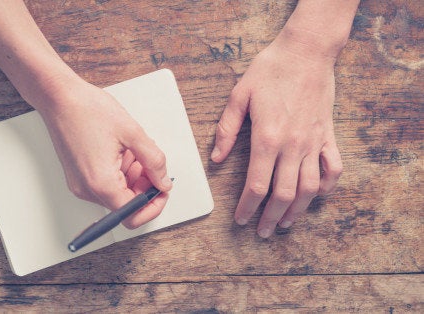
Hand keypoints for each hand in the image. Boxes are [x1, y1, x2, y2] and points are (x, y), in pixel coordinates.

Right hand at [36, 76, 172, 228]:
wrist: (59, 98)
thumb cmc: (87, 110)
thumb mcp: (133, 133)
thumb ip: (154, 161)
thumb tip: (163, 181)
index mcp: (101, 183)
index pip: (133, 214)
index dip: (153, 203)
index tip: (162, 189)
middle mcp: (87, 189)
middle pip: (125, 205)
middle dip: (144, 186)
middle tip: (150, 162)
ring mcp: (80, 184)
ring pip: (116, 194)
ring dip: (132, 177)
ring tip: (133, 150)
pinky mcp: (78, 177)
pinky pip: (104, 184)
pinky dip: (119, 173)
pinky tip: (121, 151)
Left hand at [211, 35, 342, 237]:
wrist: (306, 52)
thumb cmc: (270, 70)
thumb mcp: (238, 96)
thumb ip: (226, 130)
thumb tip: (216, 158)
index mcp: (267, 138)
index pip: (256, 184)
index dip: (247, 207)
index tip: (241, 220)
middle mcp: (293, 145)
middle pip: (283, 193)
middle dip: (270, 217)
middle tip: (261, 231)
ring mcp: (314, 142)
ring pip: (309, 188)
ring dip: (297, 210)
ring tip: (285, 223)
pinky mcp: (328, 135)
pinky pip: (333, 168)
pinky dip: (327, 186)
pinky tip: (316, 196)